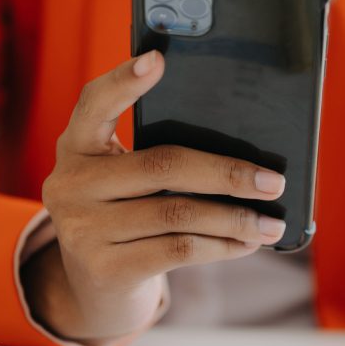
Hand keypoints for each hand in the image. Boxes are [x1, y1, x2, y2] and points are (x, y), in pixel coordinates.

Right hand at [22, 50, 287, 341]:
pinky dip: (221, 246)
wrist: (92, 287)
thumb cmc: (125, 215)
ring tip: (271, 222)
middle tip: (273, 182)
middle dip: (227, 173)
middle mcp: (71, 183)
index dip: (124, 80)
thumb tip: (243, 153)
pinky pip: (178, 250)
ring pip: (177, 214)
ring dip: (234, 218)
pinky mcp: (106, 268)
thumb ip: (155, 157)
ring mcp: (83, 229)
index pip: (95, 102)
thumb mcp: (122, 178)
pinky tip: (246, 243)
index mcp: (77, 145)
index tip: (158, 58)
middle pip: (162, 165)